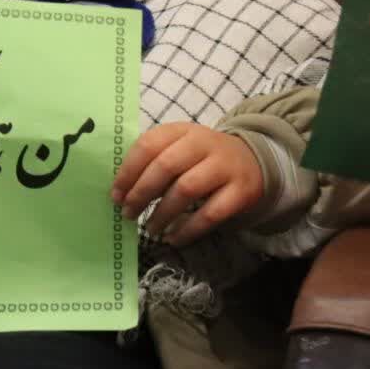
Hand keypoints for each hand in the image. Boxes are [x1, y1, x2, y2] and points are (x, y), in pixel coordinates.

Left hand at [110, 122, 262, 245]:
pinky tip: (174, 238)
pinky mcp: (241, 191)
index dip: (128, 171)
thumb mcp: (179, 148)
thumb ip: (152, 162)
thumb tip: (121, 192)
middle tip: (128, 213)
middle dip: (142, 192)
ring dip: (162, 212)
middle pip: (166, 166)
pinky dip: (189, 229)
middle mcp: (204, 143)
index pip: (149, 144)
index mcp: (182, 130)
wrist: (253, 161)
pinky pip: (210, 213)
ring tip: (150, 228)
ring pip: (186, 189)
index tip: (115, 194)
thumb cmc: (202, 158)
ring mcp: (224, 167)